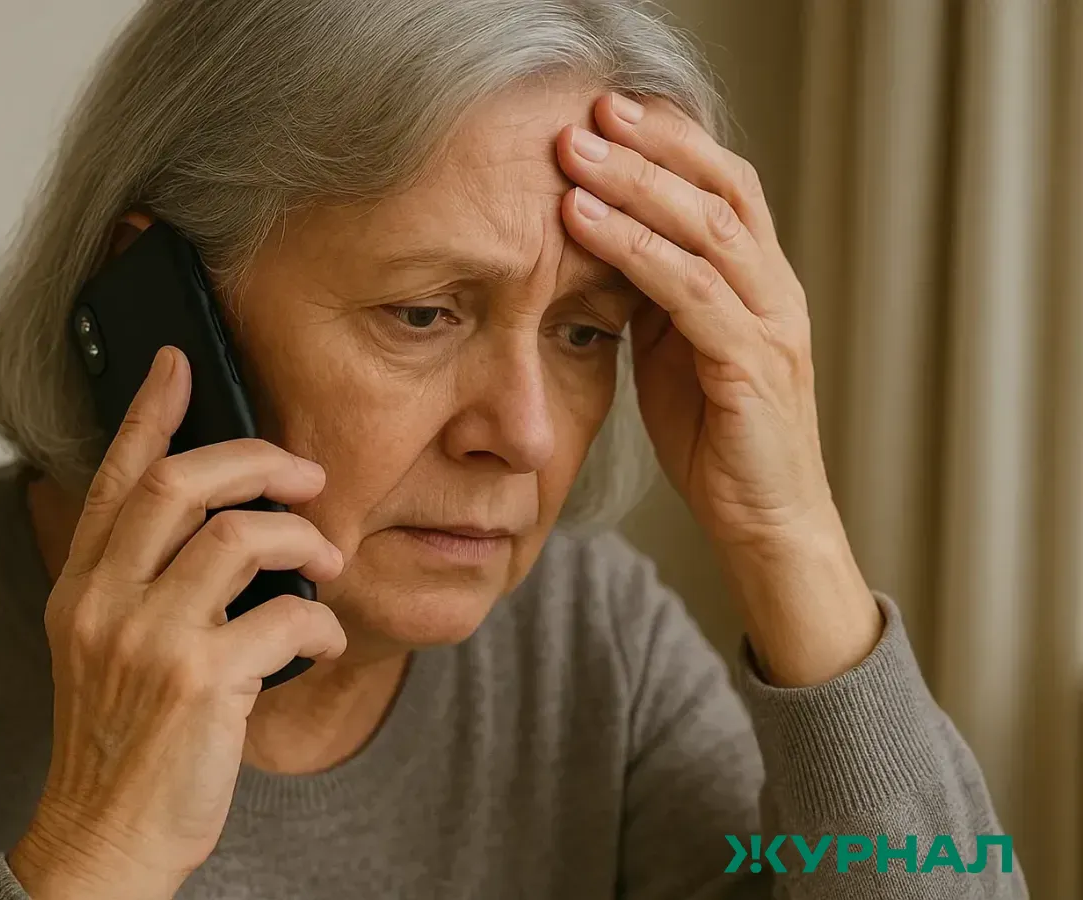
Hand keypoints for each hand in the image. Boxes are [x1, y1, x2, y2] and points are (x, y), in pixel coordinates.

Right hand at [8, 347, 345, 898]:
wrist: (106, 838)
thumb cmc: (122, 743)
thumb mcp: (107, 651)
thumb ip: (142, 584)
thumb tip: (220, 523)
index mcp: (82, 589)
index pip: (113, 479)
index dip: (149, 413)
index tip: (179, 362)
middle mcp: (106, 603)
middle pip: (180, 485)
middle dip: (257, 460)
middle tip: (307, 475)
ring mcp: (150, 641)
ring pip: (242, 536)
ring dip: (303, 540)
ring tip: (325, 564)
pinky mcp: (201, 684)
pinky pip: (286, 616)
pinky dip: (320, 623)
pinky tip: (321, 642)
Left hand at [556, 94, 879, 685]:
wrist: (765, 525)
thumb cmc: (718, 441)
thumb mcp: (677, 354)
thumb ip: (654, 298)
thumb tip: (598, 246)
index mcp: (758, 282)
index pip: (723, 186)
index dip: (669, 143)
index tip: (606, 112)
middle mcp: (773, 290)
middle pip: (717, 190)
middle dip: (648, 147)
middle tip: (584, 116)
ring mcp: (770, 326)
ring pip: (705, 230)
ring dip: (633, 186)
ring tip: (573, 157)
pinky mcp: (751, 367)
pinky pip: (691, 293)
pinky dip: (635, 251)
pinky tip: (586, 225)